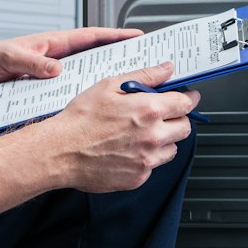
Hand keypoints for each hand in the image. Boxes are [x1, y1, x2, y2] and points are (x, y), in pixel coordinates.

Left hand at [0, 27, 142, 87]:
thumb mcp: (8, 58)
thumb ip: (30, 62)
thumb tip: (54, 69)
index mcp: (54, 45)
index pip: (91, 37)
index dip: (116, 36)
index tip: (137, 36)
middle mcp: (57, 59)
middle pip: (96, 57)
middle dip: (120, 60)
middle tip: (144, 66)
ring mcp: (54, 74)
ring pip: (87, 77)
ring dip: (105, 83)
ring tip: (128, 92)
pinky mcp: (47, 89)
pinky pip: (72, 93)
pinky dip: (86, 99)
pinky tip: (97, 112)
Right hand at [37, 62, 199, 192]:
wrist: (59, 151)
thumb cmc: (80, 119)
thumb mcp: (110, 85)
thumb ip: (144, 76)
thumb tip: (166, 69)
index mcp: (149, 110)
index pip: (185, 104)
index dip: (188, 98)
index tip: (186, 98)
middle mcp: (153, 137)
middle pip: (185, 128)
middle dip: (177, 119)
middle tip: (162, 116)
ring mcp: (147, 160)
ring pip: (172, 149)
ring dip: (164, 140)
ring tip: (141, 134)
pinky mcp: (138, 178)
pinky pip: (153, 166)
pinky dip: (147, 158)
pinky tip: (128, 149)